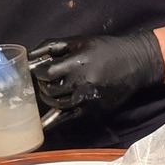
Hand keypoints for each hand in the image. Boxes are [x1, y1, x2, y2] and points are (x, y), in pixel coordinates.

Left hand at [29, 31, 164, 118]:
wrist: (135, 63)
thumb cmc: (105, 49)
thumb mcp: (79, 41)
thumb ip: (52, 46)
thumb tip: (29, 55)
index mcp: (78, 63)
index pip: (46, 73)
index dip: (38, 73)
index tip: (38, 71)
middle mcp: (82, 83)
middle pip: (50, 91)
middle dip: (43, 86)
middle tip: (45, 81)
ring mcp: (89, 100)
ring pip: (58, 105)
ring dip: (50, 99)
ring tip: (51, 92)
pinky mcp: (94, 111)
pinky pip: (69, 118)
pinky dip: (55, 120)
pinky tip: (45, 123)